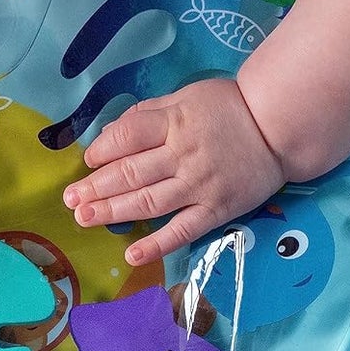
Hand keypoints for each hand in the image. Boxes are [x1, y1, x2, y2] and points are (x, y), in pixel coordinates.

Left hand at [62, 77, 285, 266]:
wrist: (280, 128)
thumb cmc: (229, 108)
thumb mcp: (186, 97)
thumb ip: (149, 114)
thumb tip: (111, 134)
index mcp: (174, 122)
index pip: (127, 137)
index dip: (102, 150)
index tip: (87, 161)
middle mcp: (183, 155)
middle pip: (130, 173)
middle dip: (95, 188)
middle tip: (69, 199)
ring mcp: (199, 186)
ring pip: (147, 203)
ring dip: (112, 213)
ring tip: (84, 219)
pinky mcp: (216, 210)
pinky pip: (182, 231)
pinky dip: (156, 244)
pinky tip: (132, 254)